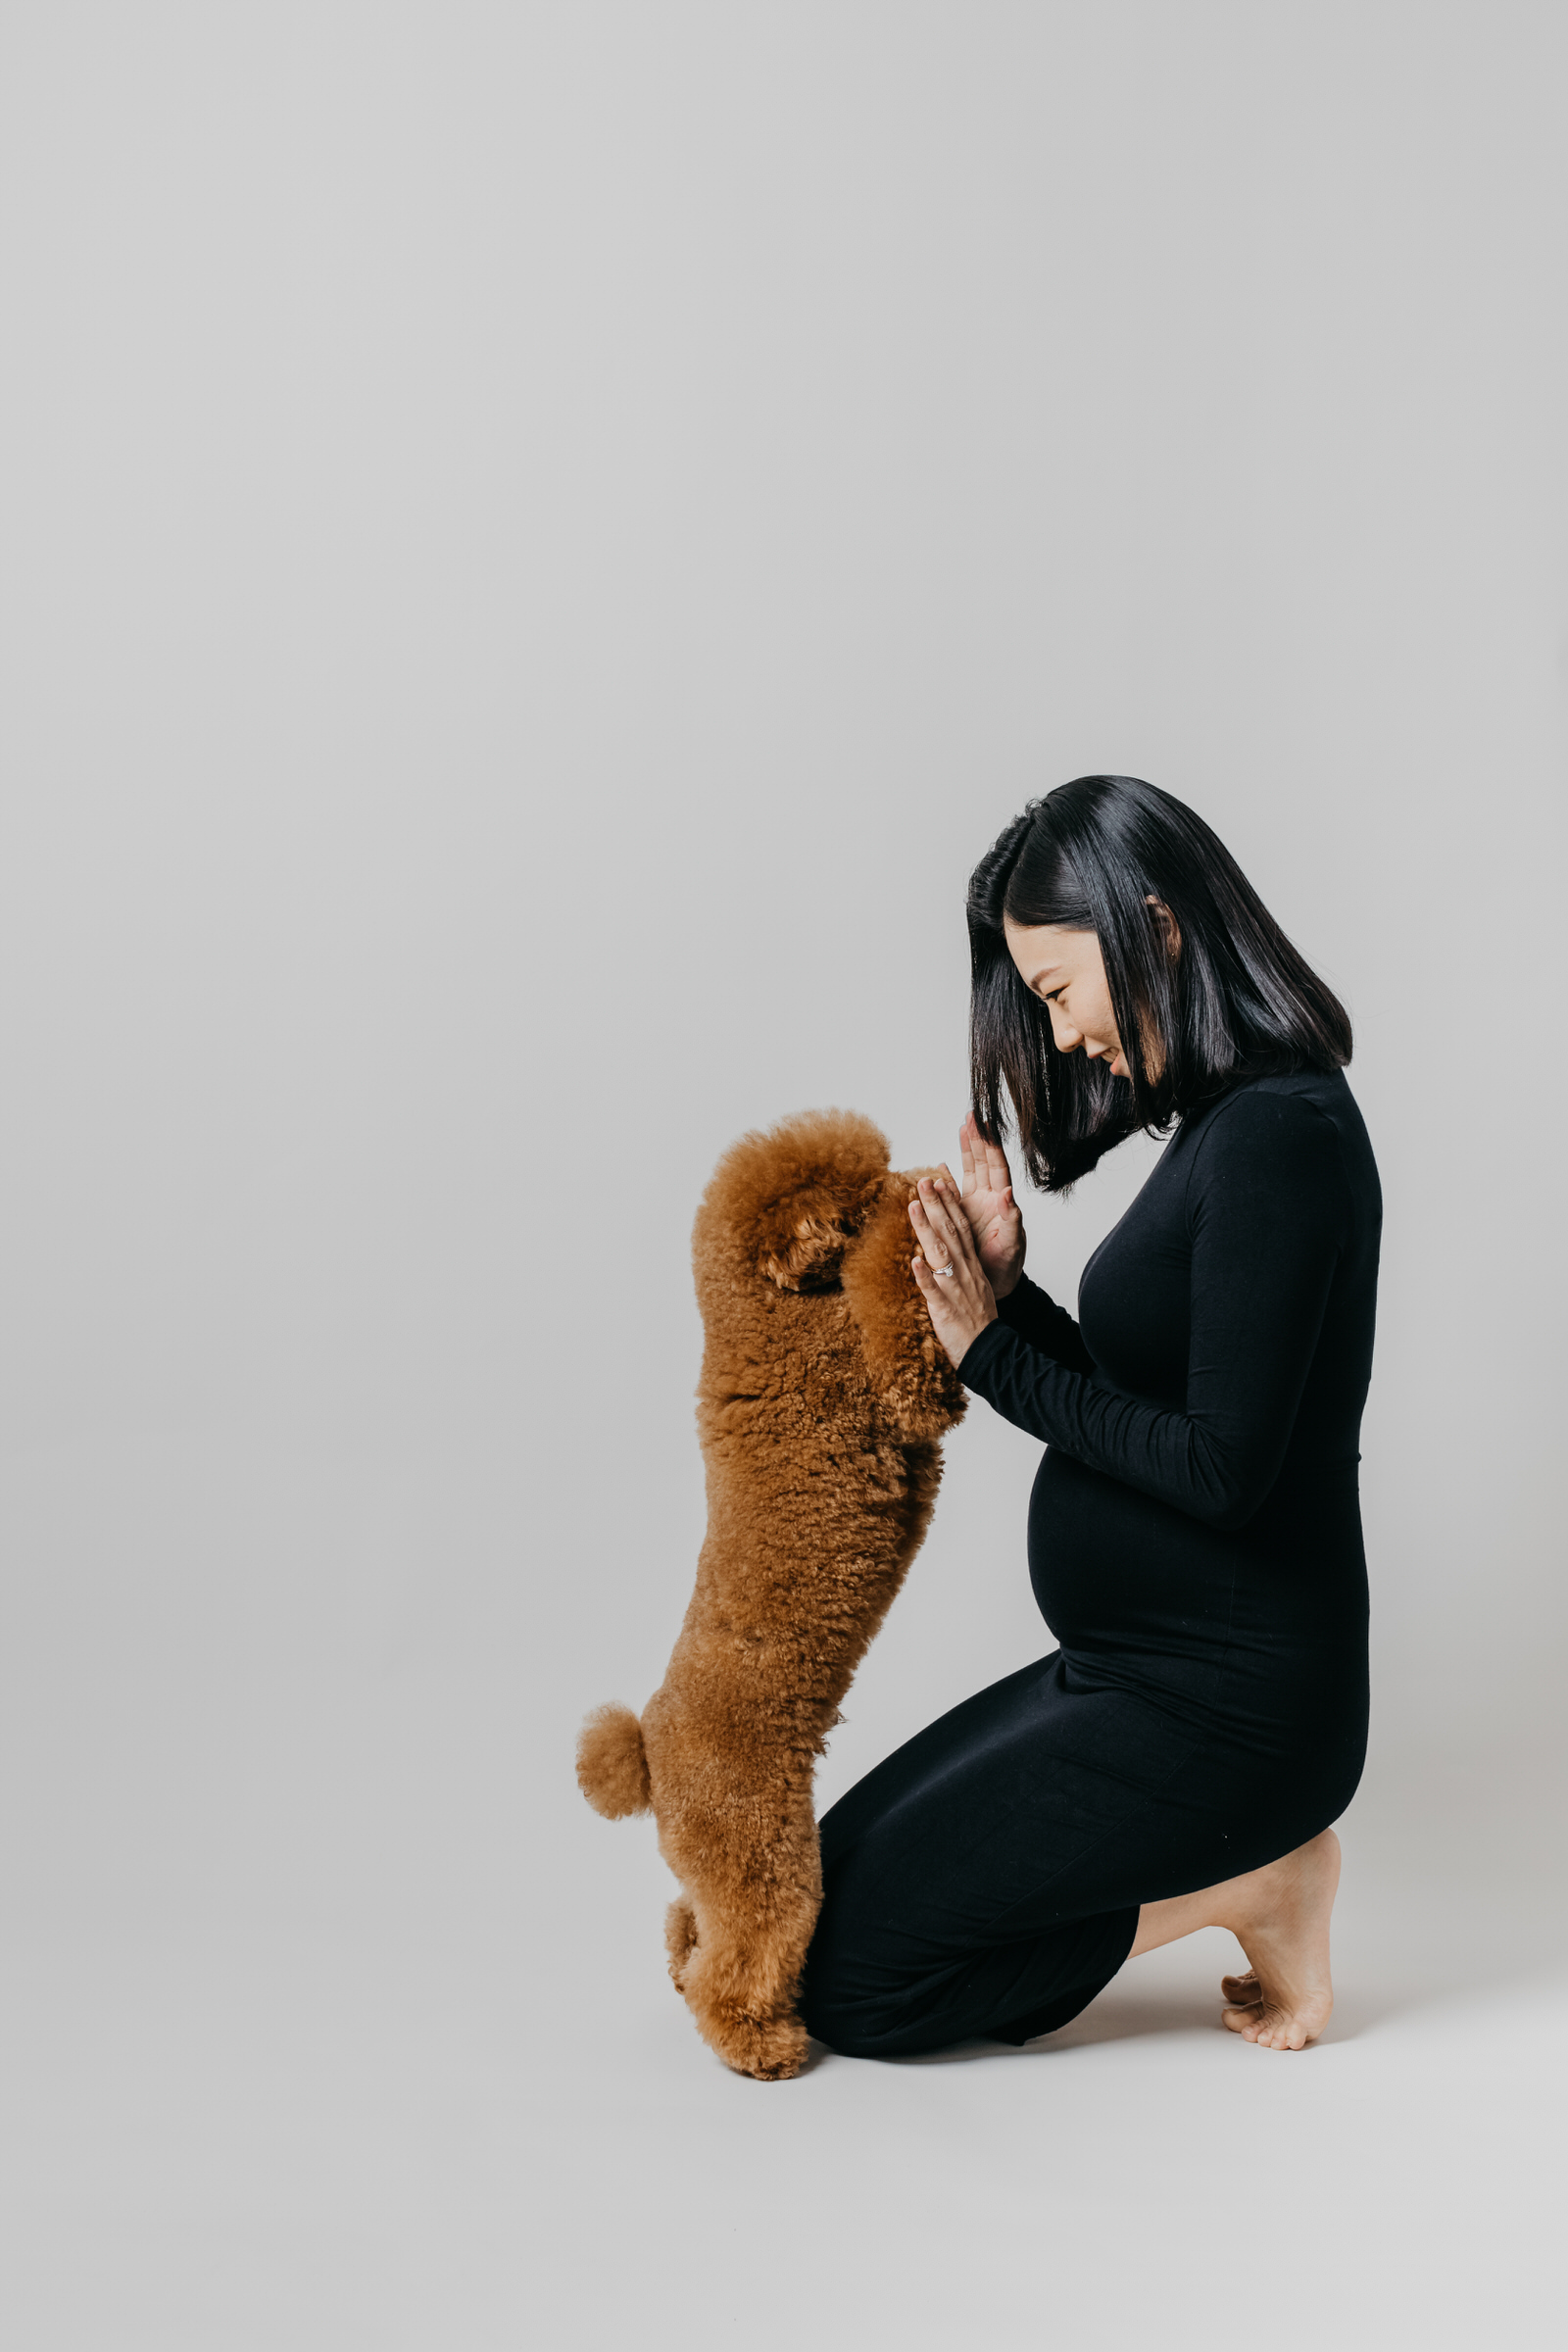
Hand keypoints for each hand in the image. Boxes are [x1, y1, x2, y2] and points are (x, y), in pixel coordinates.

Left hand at [908, 1175, 996, 1369]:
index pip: (960, 1227)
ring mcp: (955, 1289)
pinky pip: (934, 1291)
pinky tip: (914, 1261)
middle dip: (935, 1205)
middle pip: (950, 1232)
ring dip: (926, 1229)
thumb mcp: (971, 1286)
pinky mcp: (945, 1309)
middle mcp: (965, 1272)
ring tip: (913, 1206)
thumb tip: (940, 1250)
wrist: (988, 1349)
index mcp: (971, 1265)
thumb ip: (957, 1265)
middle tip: (922, 1181)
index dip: (949, 1203)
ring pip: (940, 1254)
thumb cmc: (976, 1320)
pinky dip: (925, 1276)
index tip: (938, 1181)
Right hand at [952, 1113, 1025, 1298]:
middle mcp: (988, 1200)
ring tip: (962, 1128)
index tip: (985, 1124)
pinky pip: (954, 1193)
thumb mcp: (1012, 1245)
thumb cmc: (1008, 1267)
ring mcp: (975, 1207)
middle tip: (972, 1116)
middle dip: (978, 1139)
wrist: (998, 1286)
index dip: (991, 1145)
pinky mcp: (961, 1218)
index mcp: (1001, 1203)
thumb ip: (1011, 1220)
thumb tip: (1007, 1194)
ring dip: (967, 1151)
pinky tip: (940, 1166)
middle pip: (984, 1163)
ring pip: (970, 1172)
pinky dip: (947, 1178)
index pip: (997, 1167)